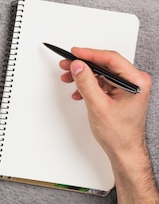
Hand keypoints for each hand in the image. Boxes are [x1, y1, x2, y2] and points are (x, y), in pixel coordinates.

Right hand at [59, 47, 158, 203]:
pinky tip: (78, 91)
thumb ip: (86, 83)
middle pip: (105, 64)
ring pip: (101, 72)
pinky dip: (88, 84)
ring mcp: (128, 87)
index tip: (74, 52)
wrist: (124, 151)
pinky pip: (101, 82)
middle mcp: (135, 81)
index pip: (110, 59)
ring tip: (68, 77)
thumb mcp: (98, 105)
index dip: (90, 54)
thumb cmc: (120, 134)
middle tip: (67, 64)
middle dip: (83, 64)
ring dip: (83, 75)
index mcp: (136, 81)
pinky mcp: (120, 92)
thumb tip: (78, 65)